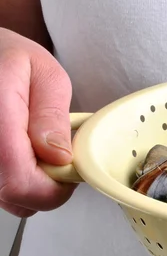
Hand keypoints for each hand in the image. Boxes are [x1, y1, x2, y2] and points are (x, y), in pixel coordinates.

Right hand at [0, 28, 75, 217]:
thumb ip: (52, 116)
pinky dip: (12, 177)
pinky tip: (20, 152)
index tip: (70, 169)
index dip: (53, 188)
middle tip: (56, 156)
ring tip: (36, 149)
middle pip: (13, 197)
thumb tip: (59, 157)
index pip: (20, 182)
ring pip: (4, 197)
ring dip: (28, 184)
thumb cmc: (9, 58)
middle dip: (45, 187)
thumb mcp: (45, 74)